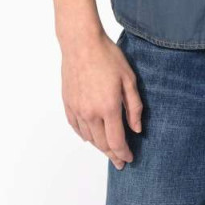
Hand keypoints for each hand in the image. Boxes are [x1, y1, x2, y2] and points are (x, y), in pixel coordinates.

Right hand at [60, 31, 142, 168]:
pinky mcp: (68, 103)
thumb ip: (134, 107)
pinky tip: (90, 136)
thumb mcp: (128, 78)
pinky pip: (76, 127)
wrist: (81, 43)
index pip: (117, 142)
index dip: (124, 153)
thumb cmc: (107, 56)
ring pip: (89, 137)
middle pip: (102, 144)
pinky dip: (85, 135)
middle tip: (120, 160)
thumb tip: (136, 129)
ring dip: (99, 146)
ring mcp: (77, 109)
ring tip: (108, 150)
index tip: (129, 158)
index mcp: (108, 107)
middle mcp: (90, 113)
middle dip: (113, 154)